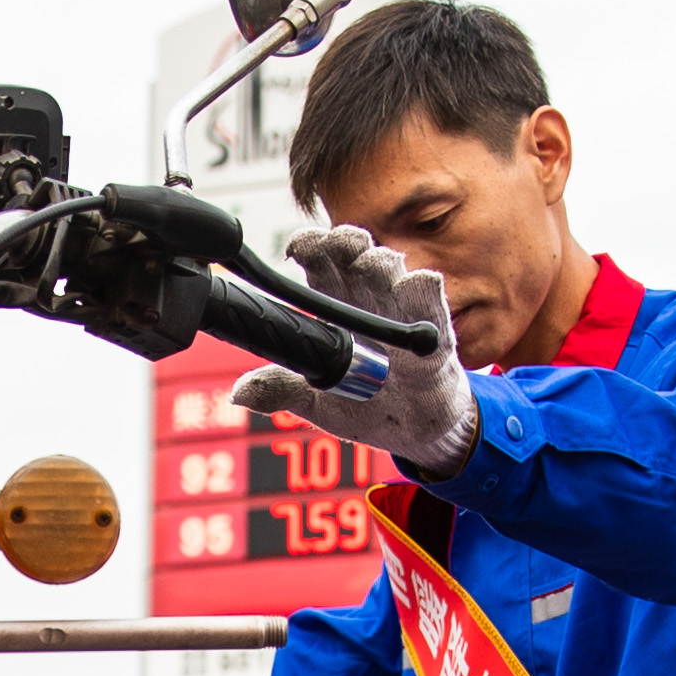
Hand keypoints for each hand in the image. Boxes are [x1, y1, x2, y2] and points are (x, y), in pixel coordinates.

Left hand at [230, 225, 478, 470]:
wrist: (417, 433)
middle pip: (354, 253)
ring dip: (380, 261)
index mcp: (335, 308)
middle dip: (345, 241)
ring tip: (371, 267)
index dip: (309, 246)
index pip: (319, 263)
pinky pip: (431, 303)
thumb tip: (240, 392)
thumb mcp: (320, 404)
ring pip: (392, 268)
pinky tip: (417, 283)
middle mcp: (368, 299)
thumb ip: (283, 391)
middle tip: (338, 246)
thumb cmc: (369, 406)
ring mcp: (402, 312)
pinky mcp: (435, 332)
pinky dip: (423, 290)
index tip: (297, 249)